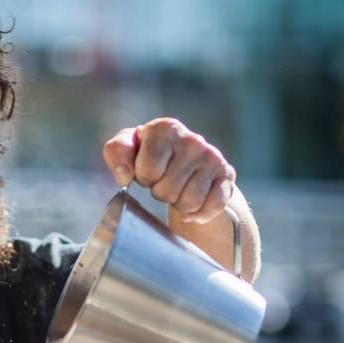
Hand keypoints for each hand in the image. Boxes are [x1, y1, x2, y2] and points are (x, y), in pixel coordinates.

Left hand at [103, 118, 235, 223]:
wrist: (185, 162)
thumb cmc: (149, 155)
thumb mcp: (128, 149)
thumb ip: (117, 153)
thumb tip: (124, 175)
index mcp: (164, 129)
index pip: (147, 172)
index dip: (144, 179)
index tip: (147, 172)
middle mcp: (192, 140)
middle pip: (167, 191)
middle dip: (161, 193)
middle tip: (164, 183)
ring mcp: (211, 157)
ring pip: (189, 203)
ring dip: (179, 204)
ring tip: (178, 190)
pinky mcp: (226, 175)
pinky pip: (213, 206)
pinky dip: (200, 213)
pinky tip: (194, 205)